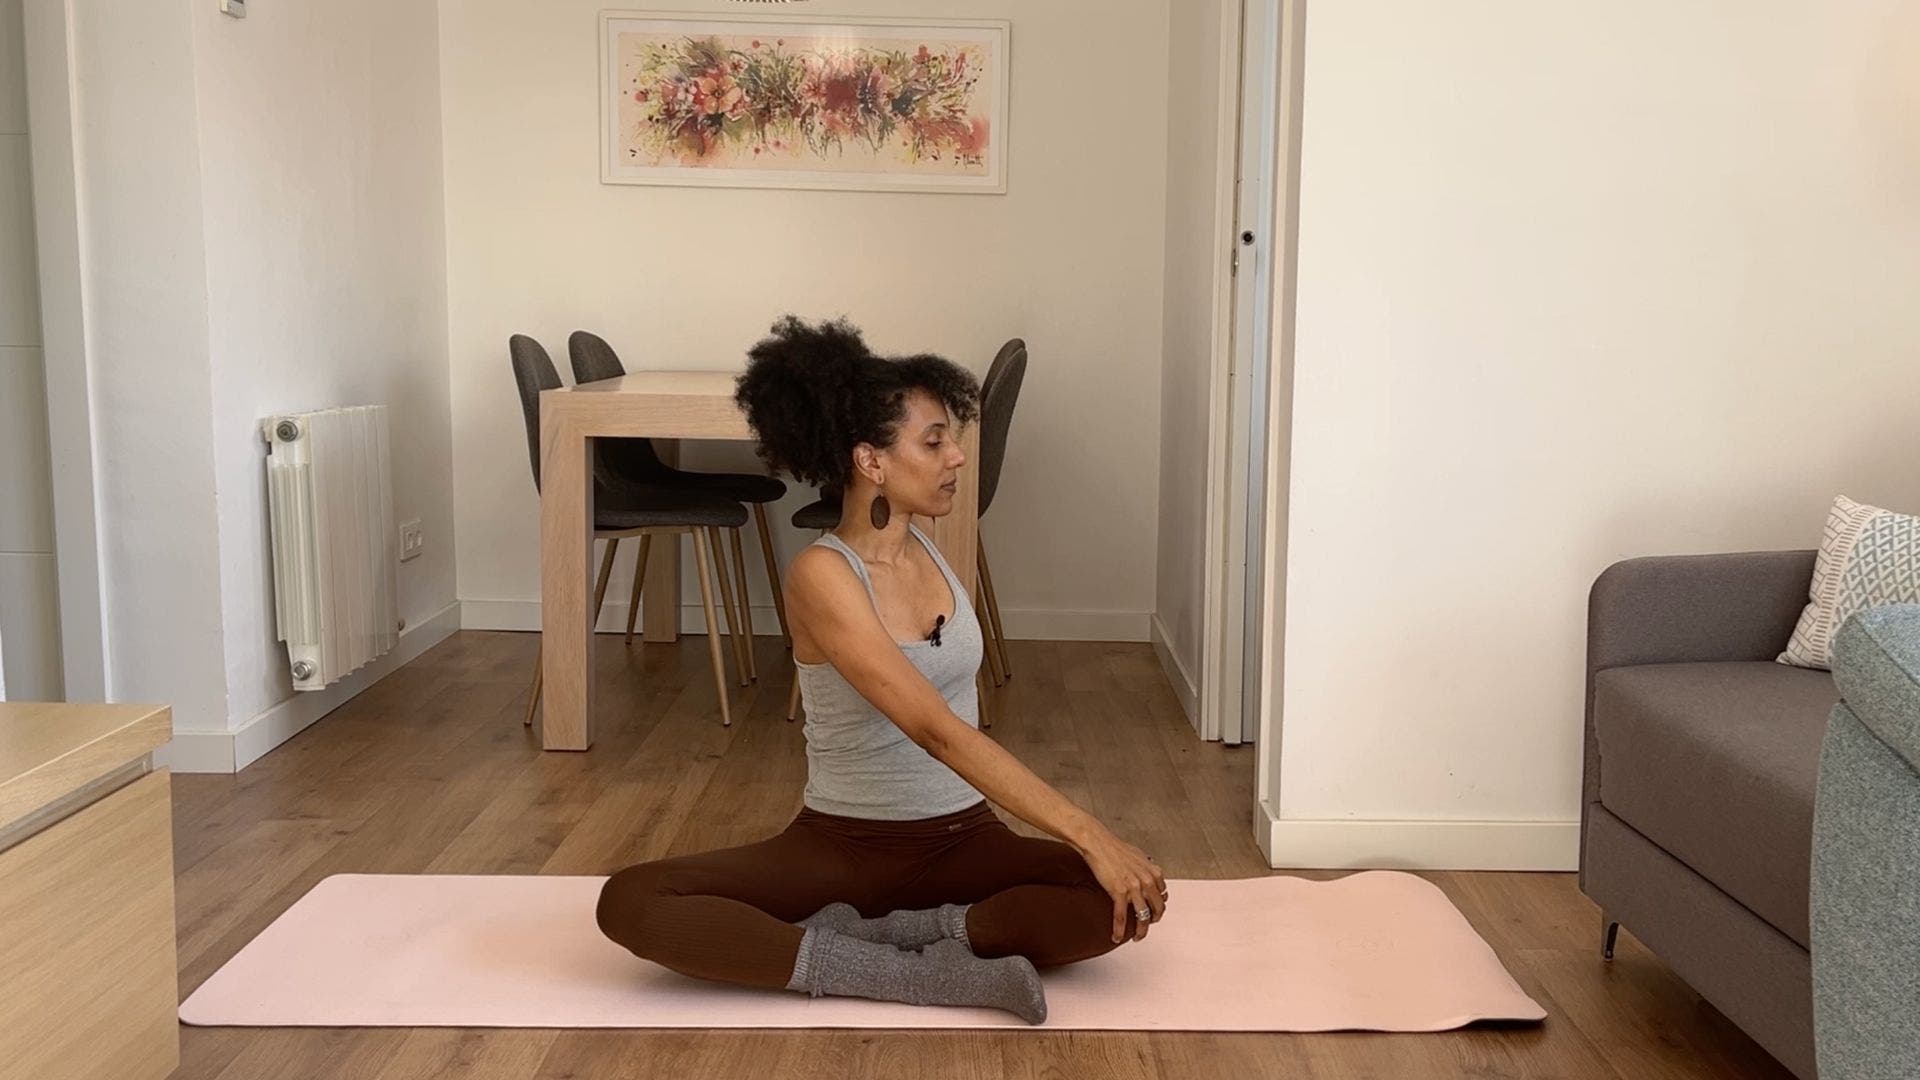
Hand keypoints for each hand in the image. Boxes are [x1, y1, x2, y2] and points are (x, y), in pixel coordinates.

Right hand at [1076, 826, 1168, 942]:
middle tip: (1146, 927)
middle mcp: (1147, 881)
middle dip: (1153, 921)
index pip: (1163, 896)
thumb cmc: (1115, 848)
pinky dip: (1119, 930)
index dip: (1158, 907)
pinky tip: (1117, 937)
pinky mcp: (1119, 892)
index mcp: (1154, 872)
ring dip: (1141, 932)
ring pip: (1143, 917)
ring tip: (1137, 938)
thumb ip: (1147, 869)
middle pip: (1157, 909)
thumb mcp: (1139, 857)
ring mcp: (1134, 887)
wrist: (1098, 843)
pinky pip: (1121, 917)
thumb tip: (1150, 877)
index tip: (1152, 912)